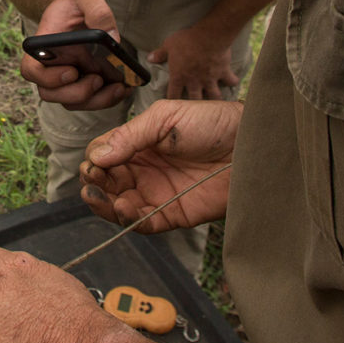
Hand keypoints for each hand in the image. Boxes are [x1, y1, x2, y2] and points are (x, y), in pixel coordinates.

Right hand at [21, 0, 130, 110]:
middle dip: (77, 93)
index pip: (31, 70)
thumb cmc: (75, 1)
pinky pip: (90, 100)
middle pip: (51, 94)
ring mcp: (66, 78)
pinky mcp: (83, 82)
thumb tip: (113, 39)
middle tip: (98, 79)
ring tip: (118, 88)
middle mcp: (50, 66)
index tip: (72, 71)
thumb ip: (98, 10)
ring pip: (72, 102)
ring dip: (95, 101)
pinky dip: (107, 99)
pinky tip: (124, 88)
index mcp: (42, 46)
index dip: (48, 78)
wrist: (78, 7)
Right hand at [80, 99, 240, 231]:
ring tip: (102, 196)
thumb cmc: (212, 123)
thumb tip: (96, 156)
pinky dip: (129, 220)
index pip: (103, 155)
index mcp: (139, 143)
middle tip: (93, 182)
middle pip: (107, 183)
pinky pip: (144, 224)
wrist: (250, 146)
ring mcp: (157, 193)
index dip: (95, 160)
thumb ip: (130, 136)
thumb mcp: (166, 118)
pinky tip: (124, 208)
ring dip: (105, 204)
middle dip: (95, 184)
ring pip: (119, 206)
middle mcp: (144, 170)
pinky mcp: (173, 214)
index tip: (96, 162)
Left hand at [148, 25, 238, 99]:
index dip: (171, 101)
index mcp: (180, 77)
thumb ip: (160, 54)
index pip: (173, 95)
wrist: (209, 36)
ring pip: (214, 96)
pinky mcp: (223, 72)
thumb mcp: (169, 45)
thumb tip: (149, 59)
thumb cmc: (187, 40)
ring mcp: (210, 79)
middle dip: (194, 107)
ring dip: (215, 100)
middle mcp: (195, 82)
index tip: (171, 106)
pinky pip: (230, 80)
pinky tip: (234, 83)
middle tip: (195, 111)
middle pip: (194, 100)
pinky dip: (233, 82)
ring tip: (217, 105)